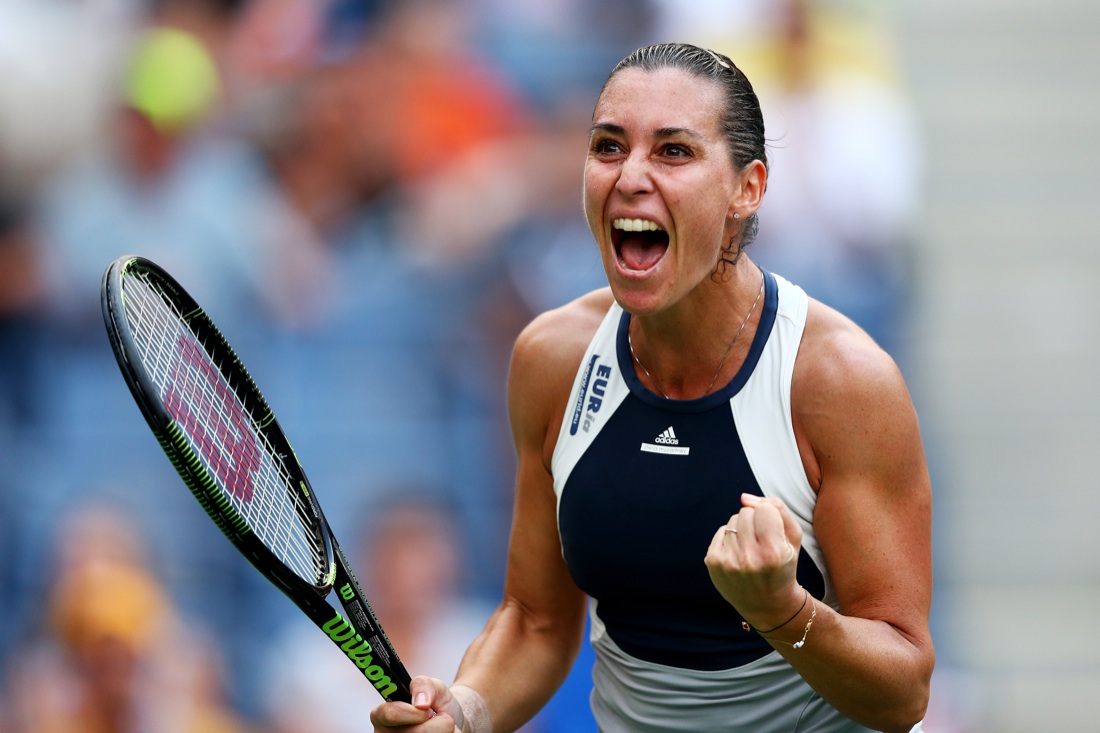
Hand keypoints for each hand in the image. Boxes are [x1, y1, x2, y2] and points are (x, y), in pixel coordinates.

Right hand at [370, 677, 463, 731]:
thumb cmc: (436, 705)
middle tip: (437, 718)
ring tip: (440, 728)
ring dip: (444, 731)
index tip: (428, 710)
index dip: (415, 712)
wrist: (451, 722)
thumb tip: (420, 702)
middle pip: (418, 732)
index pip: (392, 714)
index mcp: (382, 715)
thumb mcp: (432, 686)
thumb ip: (423, 685)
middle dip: (438, 723)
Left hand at [704, 493, 803, 627]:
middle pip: (746, 512)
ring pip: (732, 520)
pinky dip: (730, 538)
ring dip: (742, 530)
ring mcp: (728, 562)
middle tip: (762, 542)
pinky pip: (721, 531)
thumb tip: (744, 497)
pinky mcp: (713, 563)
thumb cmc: (783, 566)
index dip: (770, 516)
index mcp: (773, 553)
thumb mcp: (793, 538)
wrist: (768, 604)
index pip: (764, 509)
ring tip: (751, 549)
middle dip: (755, 521)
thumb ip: (778, 508)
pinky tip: (739, 554)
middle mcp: (749, 559)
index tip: (774, 533)